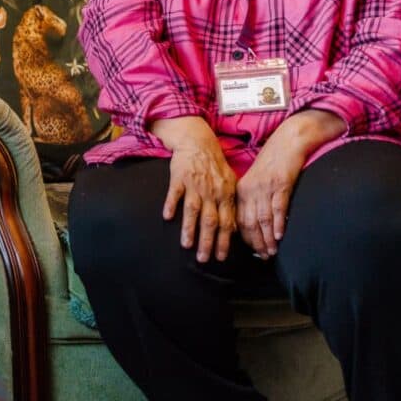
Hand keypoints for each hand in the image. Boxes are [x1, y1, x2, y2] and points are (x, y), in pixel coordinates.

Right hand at [154, 117, 236, 262]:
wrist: (198, 142)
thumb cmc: (214, 164)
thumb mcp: (230, 181)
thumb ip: (231, 202)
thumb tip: (233, 226)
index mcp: (225, 194)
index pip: (227, 222)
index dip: (224, 241)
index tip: (221, 257)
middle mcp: (211, 192)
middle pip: (210, 221)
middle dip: (208, 242)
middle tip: (204, 259)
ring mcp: (195, 185)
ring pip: (193, 211)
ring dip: (190, 229)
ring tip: (186, 245)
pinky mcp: (179, 177)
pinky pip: (175, 193)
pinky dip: (171, 204)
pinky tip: (167, 217)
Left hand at [237, 110, 344, 256]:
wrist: (288, 142)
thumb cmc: (274, 164)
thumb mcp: (257, 181)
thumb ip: (254, 201)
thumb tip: (256, 225)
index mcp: (241, 189)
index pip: (238, 219)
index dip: (245, 238)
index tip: (252, 252)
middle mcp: (250, 189)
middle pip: (249, 222)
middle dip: (256, 242)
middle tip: (263, 257)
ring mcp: (265, 186)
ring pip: (262, 217)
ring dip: (267, 237)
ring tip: (272, 252)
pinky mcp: (281, 183)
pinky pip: (277, 206)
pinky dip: (278, 222)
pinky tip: (279, 235)